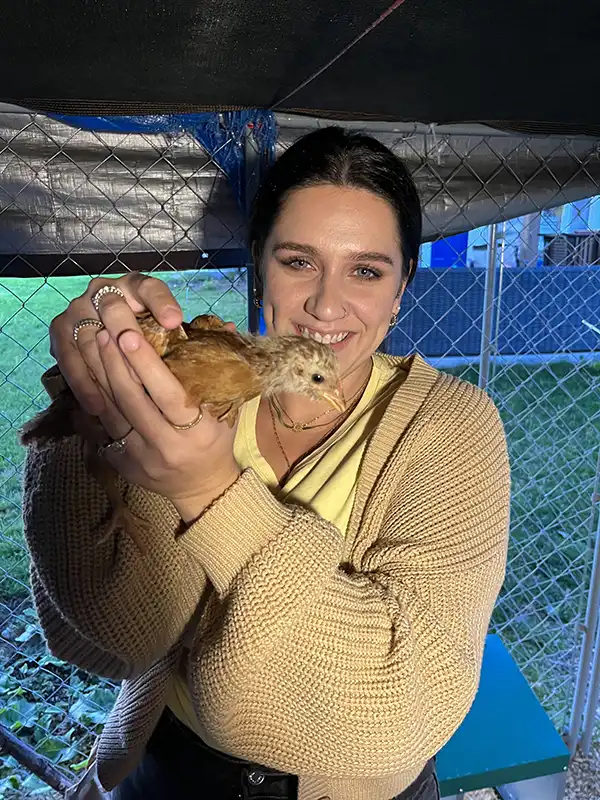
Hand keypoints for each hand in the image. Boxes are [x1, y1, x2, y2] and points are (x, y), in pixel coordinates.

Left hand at [50, 274, 240, 513]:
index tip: (129, 334)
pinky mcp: (121, 464)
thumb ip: (222, 369)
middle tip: (103, 328)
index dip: (146, 364)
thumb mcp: (227, 408)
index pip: (169, 395)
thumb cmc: (216, 440)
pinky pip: (99, 428)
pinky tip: (83, 373)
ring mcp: (141, 458)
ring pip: (112, 412)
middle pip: (133, 400)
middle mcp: (168, 447)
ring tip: (92, 341)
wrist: (202, 488)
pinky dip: (91, 398)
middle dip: (115, 360)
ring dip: (99, 374)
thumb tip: (224, 324)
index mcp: (200, 432)